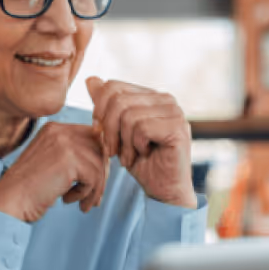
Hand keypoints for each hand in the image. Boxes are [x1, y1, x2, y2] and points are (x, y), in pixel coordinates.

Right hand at [0, 122, 108, 222]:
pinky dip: (86, 193)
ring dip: (95, 188)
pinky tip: (68, 200)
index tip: (92, 182)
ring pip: (100, 164)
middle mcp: (60, 130)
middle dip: (101, 174)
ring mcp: (64, 143)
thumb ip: (75, 156)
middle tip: (93, 196)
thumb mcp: (52, 163)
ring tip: (81, 202)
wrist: (10, 201)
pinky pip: (94, 177)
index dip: (97, 160)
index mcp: (54, 128)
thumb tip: (108, 160)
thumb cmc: (30, 189)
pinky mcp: (69, 159)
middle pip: (100, 148)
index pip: (92, 137)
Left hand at [86, 77, 195, 208]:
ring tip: (129, 156)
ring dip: (123, 142)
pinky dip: (136, 146)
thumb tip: (91, 79)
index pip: (113, 86)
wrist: (163, 190)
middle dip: (109, 129)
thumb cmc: (141, 162)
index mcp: (150, 96)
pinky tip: (144, 154)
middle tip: (112, 151)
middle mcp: (165, 99)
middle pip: (118, 100)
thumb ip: (106, 106)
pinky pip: (141, 128)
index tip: (99, 133)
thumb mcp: (116, 133)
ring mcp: (174, 111)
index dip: (99, 110)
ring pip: (129, 115)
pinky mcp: (178, 127)